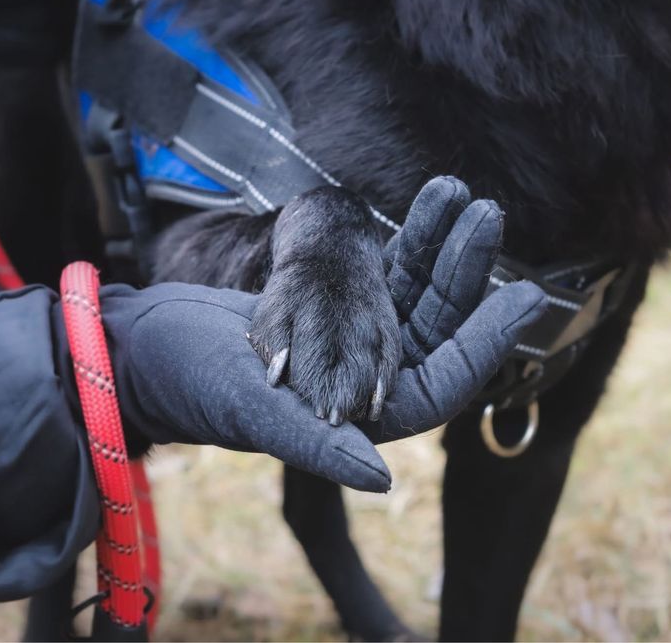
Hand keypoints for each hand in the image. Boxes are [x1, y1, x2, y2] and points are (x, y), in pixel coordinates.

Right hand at [95, 178, 545, 491]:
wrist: (142, 346)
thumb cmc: (189, 387)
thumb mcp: (254, 412)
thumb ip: (319, 448)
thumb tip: (382, 479)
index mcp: (357, 419)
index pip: (441, 381)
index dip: (487, 339)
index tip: (528, 291)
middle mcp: (361, 382)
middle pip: (432, 326)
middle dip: (461, 270)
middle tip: (488, 212)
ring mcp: (344, 342)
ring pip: (407, 293)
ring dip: (433, 245)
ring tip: (456, 191)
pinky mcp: (325, 310)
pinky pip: (375, 274)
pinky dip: (396, 241)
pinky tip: (417, 207)